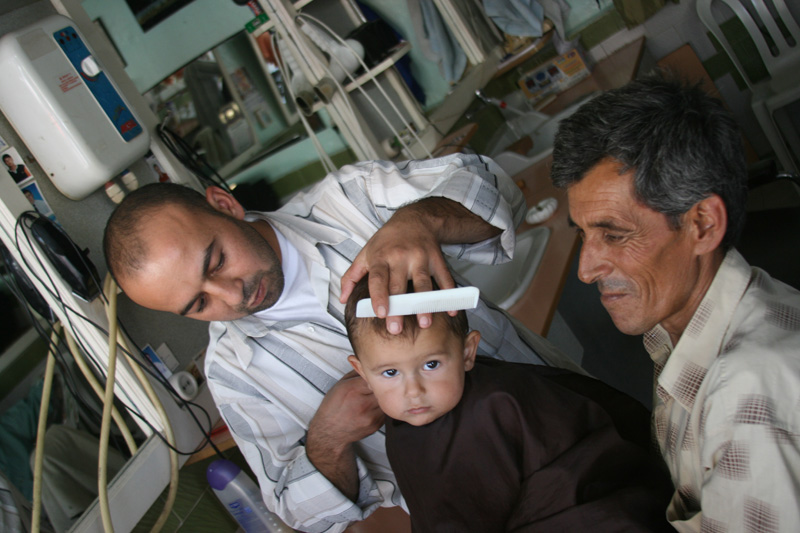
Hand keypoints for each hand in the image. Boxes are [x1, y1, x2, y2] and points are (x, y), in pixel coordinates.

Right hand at [306, 371, 383, 499]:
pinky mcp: (376, 424)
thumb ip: (355, 373)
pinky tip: (370, 408)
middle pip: (381, 387)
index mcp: (352, 390)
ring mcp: (370, 415)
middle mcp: (362, 403)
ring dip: (381, 396)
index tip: (374, 373)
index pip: (372, 375)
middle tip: (376, 384)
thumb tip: (365, 362)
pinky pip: (384, 410)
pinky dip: (380, 407)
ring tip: (371, 397)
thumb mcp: (339, 385)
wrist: (330, 433)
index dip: (374, 374)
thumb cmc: (332, 408)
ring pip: (384, 399)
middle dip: (379, 385)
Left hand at [339, 205, 455, 333]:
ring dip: (424, 304)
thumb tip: (343, 299)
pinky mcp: (437, 259)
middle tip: (396, 329)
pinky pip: (444, 278)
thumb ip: (351, 276)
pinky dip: (449, 295)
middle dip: (398, 307)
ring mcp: (421, 257)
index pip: (378, 278)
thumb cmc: (387, 241)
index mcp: (381, 257)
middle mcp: (401, 257)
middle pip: (399, 285)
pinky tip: (450, 311)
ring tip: (424, 323)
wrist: (414, 219)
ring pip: (423, 283)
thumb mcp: (365, 253)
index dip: (379, 295)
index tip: (380, 313)